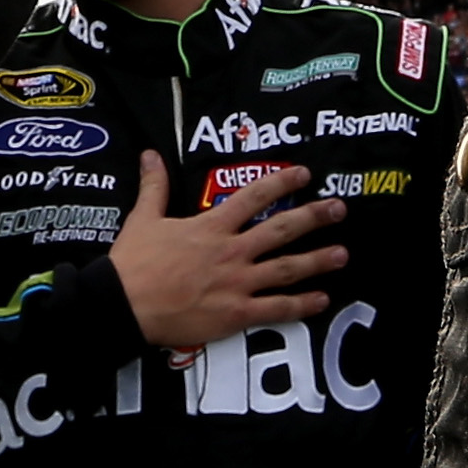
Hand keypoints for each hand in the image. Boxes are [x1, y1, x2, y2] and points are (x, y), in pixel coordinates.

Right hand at [107, 154, 347, 351]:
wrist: (124, 304)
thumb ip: (154, 186)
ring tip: (342, 254)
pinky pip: (275, 309)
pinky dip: (300, 305)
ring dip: (316, 261)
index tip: (305, 174)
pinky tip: (321, 300)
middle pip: (280, 230)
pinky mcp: (235, 314)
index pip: (254, 197)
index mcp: (211, 227)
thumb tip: (150, 154)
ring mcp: (236, 284)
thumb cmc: (134, 262)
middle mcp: (231, 252)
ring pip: (285, 269)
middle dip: (313, 218)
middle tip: (339, 208)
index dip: (281, 183)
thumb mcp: (143, 218)